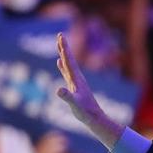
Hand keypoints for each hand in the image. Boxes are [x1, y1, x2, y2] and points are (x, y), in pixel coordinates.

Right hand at [56, 33, 120, 148]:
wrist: (94, 118)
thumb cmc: (85, 112)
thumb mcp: (75, 104)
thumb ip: (67, 97)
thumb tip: (58, 89)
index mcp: (77, 79)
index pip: (69, 60)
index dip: (64, 48)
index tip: (61, 36)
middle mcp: (77, 77)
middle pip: (69, 59)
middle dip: (64, 47)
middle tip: (60, 34)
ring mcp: (76, 81)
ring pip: (68, 64)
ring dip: (63, 54)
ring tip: (59, 45)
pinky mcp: (74, 86)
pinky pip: (66, 72)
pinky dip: (62, 65)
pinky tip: (59, 62)